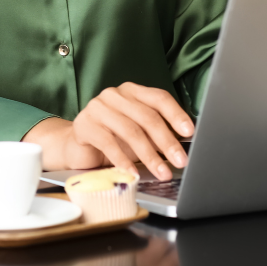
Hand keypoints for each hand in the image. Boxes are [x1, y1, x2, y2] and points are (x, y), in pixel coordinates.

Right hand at [23, 83, 193, 179]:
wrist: (76, 147)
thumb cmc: (112, 139)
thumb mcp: (137, 133)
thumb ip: (155, 133)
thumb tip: (182, 146)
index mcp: (132, 91)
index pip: (159, 98)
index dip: (176, 114)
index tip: (189, 132)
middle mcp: (115, 95)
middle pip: (147, 116)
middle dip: (167, 141)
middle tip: (180, 160)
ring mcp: (97, 108)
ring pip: (130, 130)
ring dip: (149, 155)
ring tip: (162, 172)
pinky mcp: (84, 125)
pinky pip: (108, 142)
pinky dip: (123, 160)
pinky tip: (133, 173)